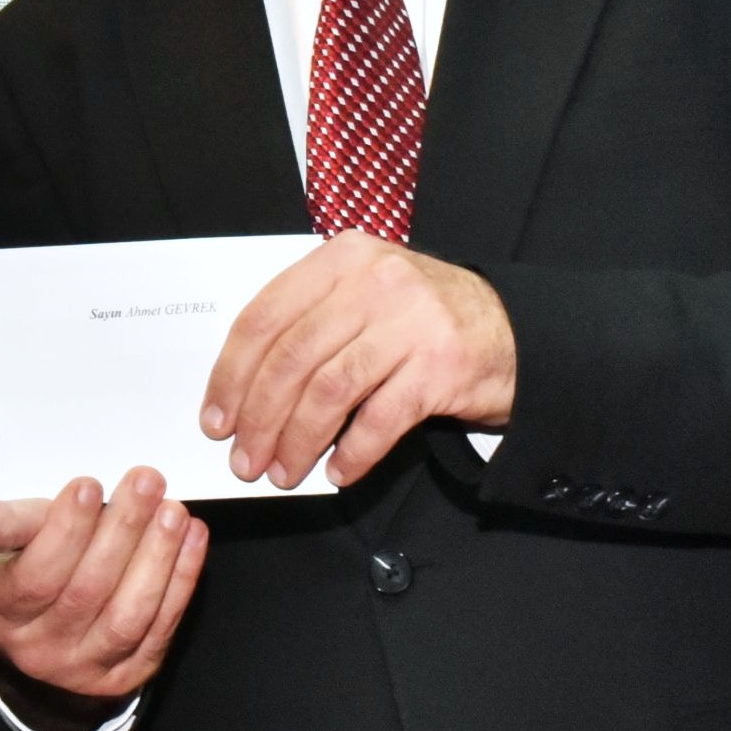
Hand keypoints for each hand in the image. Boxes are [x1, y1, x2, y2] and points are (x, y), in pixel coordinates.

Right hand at [0, 468, 207, 730]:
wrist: (35, 644)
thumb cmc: (22, 579)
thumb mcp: (8, 551)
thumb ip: (36, 526)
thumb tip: (89, 491)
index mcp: (0, 612)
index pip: (36, 576)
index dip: (66, 530)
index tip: (90, 487)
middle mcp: (39, 649)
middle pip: (89, 591)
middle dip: (123, 529)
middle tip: (145, 483)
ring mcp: (84, 668)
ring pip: (129, 614)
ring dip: (158, 555)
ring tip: (173, 512)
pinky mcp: (125, 674)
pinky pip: (160, 628)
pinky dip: (181, 579)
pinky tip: (190, 539)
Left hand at [202, 231, 514, 491]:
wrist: (514, 330)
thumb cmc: (422, 318)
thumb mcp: (364, 294)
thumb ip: (310, 322)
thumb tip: (243, 390)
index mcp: (343, 258)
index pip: (266, 315)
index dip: (232, 373)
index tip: (216, 417)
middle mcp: (375, 282)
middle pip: (292, 358)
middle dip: (259, 417)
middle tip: (244, 458)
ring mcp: (411, 322)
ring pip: (329, 391)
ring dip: (298, 440)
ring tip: (282, 471)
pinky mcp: (441, 366)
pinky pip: (379, 420)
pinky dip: (353, 453)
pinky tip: (339, 472)